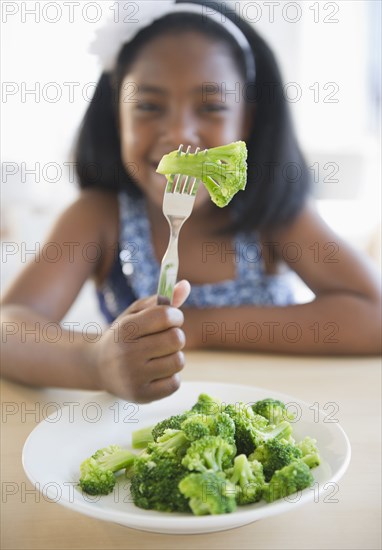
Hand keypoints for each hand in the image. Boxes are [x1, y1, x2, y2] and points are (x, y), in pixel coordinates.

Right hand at [92, 281, 190, 402]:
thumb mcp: (136, 313)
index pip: (165, 316)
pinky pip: (174, 383)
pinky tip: (157, 372)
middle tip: (166, 338)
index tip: (170, 319)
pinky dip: (171, 376)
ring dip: (174, 356)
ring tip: (160, 356)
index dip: (175, 315)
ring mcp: (134, 377)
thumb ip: (162, 299)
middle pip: (176, 339)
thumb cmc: (124, 336)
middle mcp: (127, 353)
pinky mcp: (141, 396)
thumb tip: (186, 285)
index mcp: (126, 328)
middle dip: (176, 336)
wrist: (99, 367)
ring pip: (178, 361)